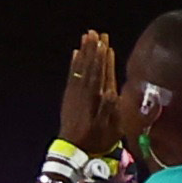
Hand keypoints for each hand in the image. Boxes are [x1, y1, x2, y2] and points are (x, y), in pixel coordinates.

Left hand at [54, 27, 122, 153]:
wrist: (74, 149)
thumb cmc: (96, 140)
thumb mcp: (110, 128)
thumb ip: (110, 109)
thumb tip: (112, 91)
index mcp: (98, 98)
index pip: (102, 73)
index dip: (103, 58)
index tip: (105, 43)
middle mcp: (86, 92)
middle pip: (90, 66)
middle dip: (93, 49)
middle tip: (95, 33)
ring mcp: (76, 93)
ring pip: (81, 68)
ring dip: (84, 52)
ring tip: (86, 37)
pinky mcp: (69, 96)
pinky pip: (72, 75)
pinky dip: (74, 64)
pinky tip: (75, 53)